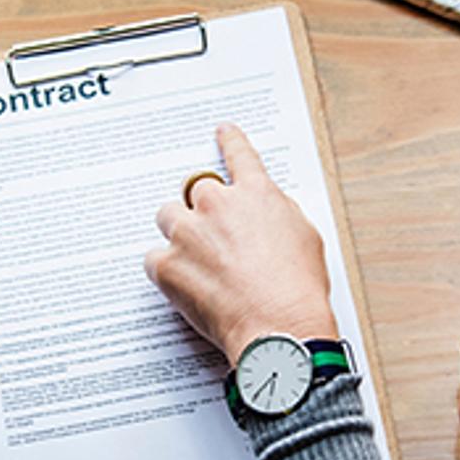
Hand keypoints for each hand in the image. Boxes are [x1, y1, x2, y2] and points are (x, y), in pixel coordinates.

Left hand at [144, 123, 338, 361]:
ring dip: (178, 233)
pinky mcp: (167, 264)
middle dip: (200, 209)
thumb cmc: (297, 290)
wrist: (278, 328)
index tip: (223, 132)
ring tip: (194, 262)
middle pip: (193, 190)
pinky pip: (153, 258)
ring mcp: (188, 233)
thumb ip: (280, 214)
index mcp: (256, 194)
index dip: (230, 142)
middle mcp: (217, 205)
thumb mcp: (305, 238)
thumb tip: (266, 214)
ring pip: (168, 217)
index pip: (240, 156)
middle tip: (210, 237)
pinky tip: (184, 286)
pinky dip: (164, 269)